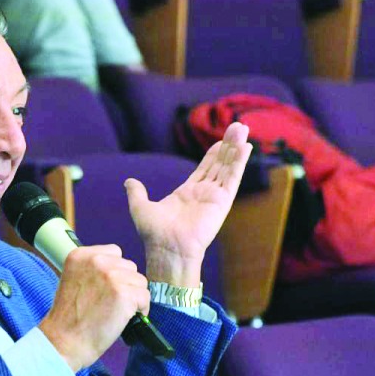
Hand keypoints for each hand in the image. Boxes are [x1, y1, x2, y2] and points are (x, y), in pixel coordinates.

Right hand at [39, 245, 150, 371]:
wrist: (64, 341)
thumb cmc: (69, 317)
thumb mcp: (73, 280)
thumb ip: (93, 270)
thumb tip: (120, 272)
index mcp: (81, 255)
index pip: (115, 252)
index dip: (115, 272)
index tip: (107, 288)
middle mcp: (96, 261)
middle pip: (129, 267)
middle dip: (125, 284)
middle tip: (112, 303)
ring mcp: (111, 276)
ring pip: (140, 282)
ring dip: (133, 297)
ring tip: (118, 312)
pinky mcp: (124, 294)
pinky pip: (145, 297)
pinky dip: (140, 310)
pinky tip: (125, 318)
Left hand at [125, 122, 251, 285]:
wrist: (166, 248)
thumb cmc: (154, 234)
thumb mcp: (141, 207)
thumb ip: (137, 192)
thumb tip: (129, 182)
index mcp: (187, 193)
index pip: (205, 168)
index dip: (214, 154)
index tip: (221, 140)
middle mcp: (204, 193)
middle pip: (220, 164)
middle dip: (228, 145)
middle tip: (237, 127)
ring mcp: (214, 197)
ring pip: (228, 167)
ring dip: (236, 148)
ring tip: (242, 129)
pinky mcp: (222, 201)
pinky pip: (232, 178)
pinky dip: (239, 163)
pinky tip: (245, 147)